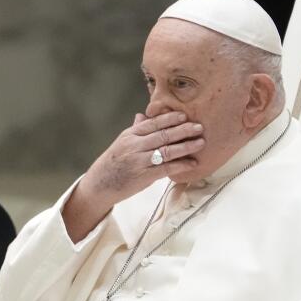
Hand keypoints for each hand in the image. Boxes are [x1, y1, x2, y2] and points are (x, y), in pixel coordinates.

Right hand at [82, 111, 205, 207]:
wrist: (99, 184)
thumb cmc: (114, 163)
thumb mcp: (122, 143)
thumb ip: (136, 130)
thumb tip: (143, 116)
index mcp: (130, 135)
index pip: (153, 123)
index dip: (170, 118)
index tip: (185, 115)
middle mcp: (134, 146)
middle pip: (162, 135)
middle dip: (183, 130)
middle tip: (199, 127)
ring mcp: (139, 161)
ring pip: (166, 151)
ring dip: (185, 146)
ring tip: (200, 142)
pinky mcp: (143, 176)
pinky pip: (166, 169)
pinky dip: (181, 165)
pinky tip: (192, 163)